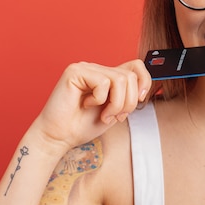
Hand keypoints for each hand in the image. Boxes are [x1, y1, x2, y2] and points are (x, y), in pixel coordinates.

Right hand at [31, 59, 151, 150]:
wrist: (59, 137)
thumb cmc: (82, 126)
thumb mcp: (115, 111)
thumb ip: (128, 97)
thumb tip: (144, 88)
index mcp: (106, 76)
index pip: (136, 66)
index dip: (144, 81)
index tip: (140, 100)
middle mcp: (97, 69)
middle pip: (131, 76)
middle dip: (128, 102)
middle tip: (113, 116)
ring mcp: (85, 68)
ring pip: (120, 79)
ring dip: (116, 104)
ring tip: (102, 114)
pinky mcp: (75, 71)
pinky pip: (103, 82)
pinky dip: (99, 100)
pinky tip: (85, 104)